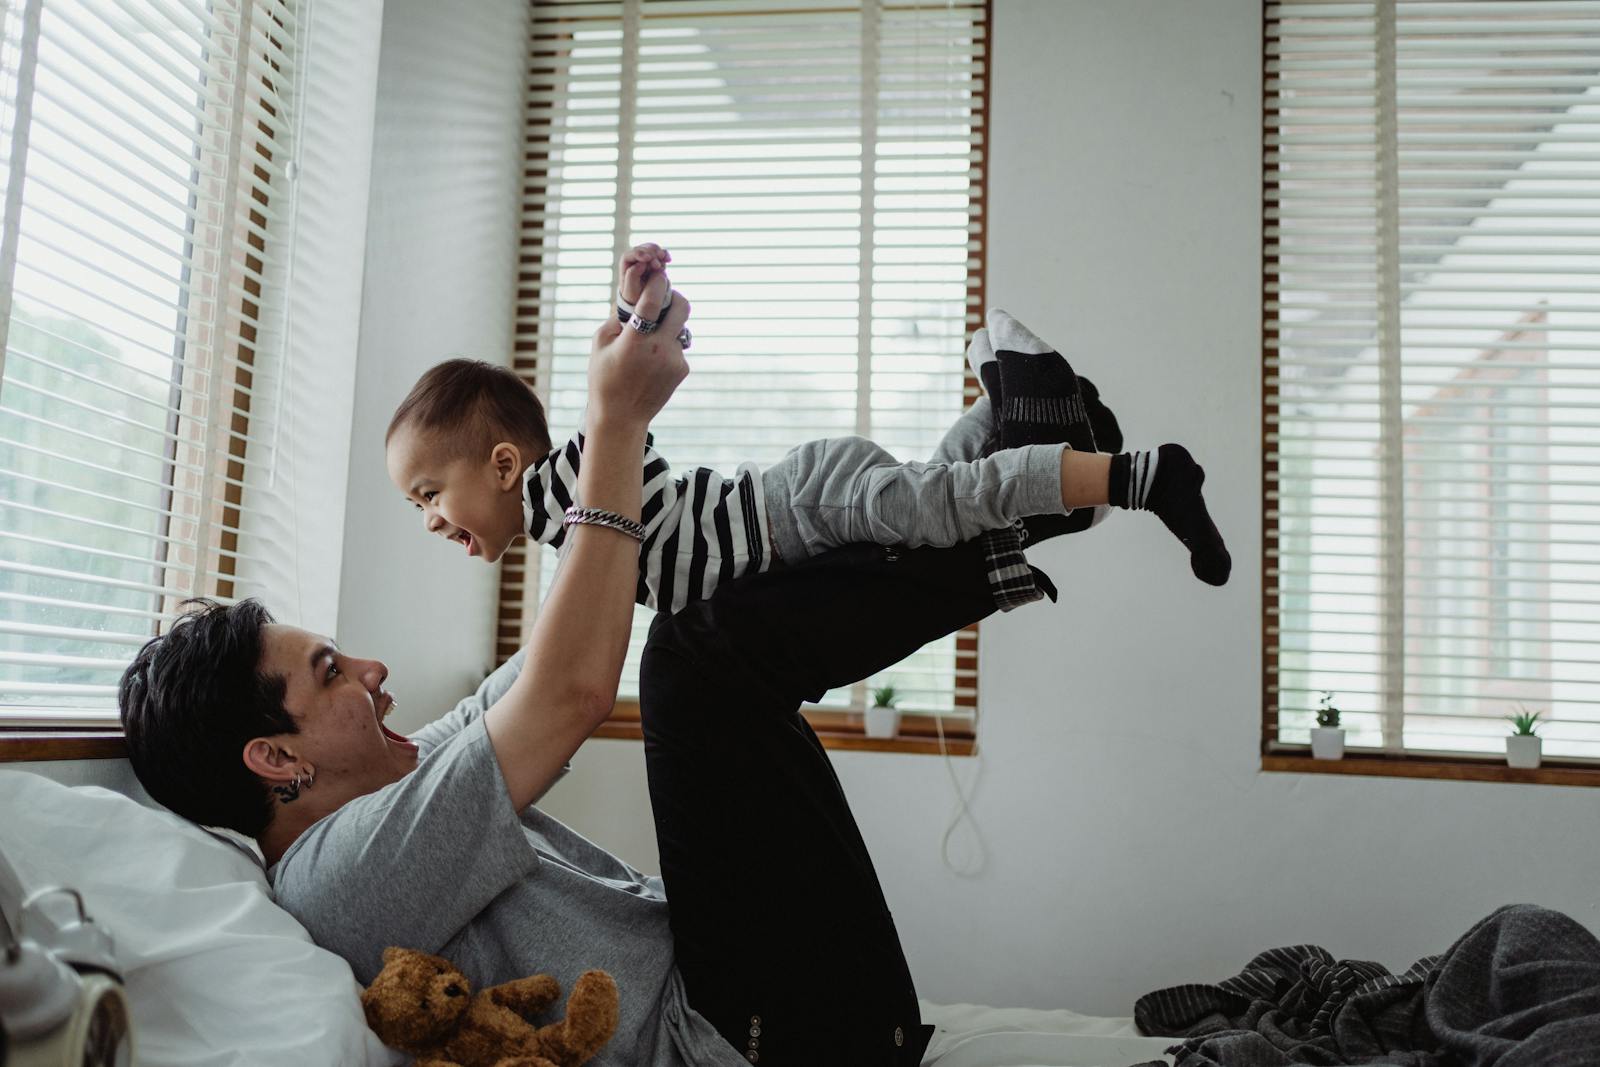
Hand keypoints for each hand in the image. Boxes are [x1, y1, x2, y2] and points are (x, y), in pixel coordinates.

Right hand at [588, 288, 690, 429]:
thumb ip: (617, 320)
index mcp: (635, 341)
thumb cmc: (605, 378)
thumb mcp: (599, 345)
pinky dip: (667, 346)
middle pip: (682, 308)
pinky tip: (652, 362)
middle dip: (676, 296)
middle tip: (666, 296)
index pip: (652, 302)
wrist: (622, 417)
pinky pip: (678, 347)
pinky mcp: (682, 369)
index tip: (658, 274)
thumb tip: (632, 300)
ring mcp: (674, 360)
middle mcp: (659, 349)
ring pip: (679, 328)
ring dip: (668, 326)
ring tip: (649, 340)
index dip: (658, 283)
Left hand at [619, 242, 670, 315]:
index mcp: (626, 265)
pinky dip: (664, 254)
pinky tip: (668, 259)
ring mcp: (645, 259)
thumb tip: (640, 264)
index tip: (648, 258)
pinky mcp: (655, 260)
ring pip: (651, 249)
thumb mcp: (631, 290)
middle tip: (657, 265)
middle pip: (642, 249)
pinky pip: (660, 253)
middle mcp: (635, 259)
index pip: (630, 254)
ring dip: (658, 252)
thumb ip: (632, 276)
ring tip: (664, 259)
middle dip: (651, 254)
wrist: (645, 300)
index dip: (639, 254)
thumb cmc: (635, 296)